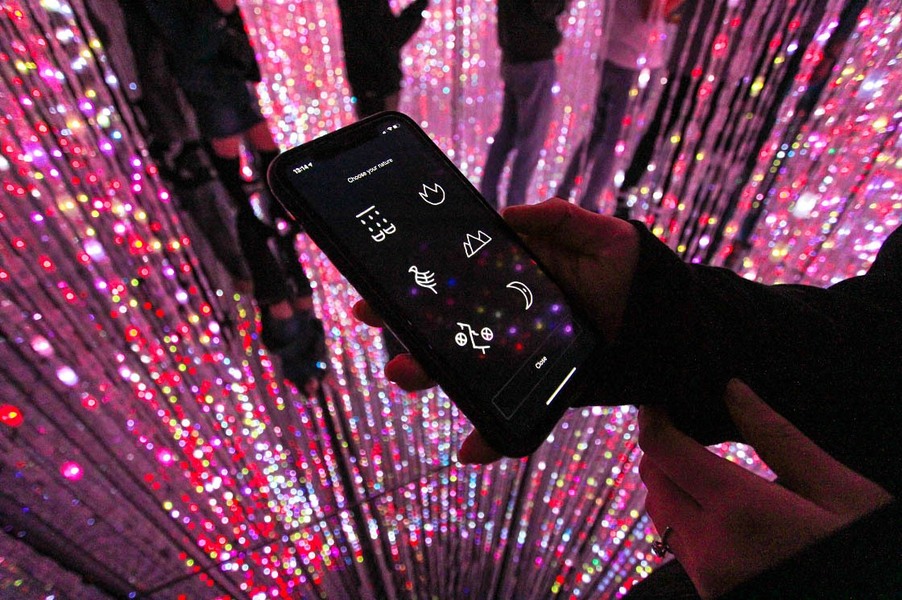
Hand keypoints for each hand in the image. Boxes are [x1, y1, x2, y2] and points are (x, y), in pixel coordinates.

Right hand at [353, 198, 639, 462]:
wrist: (674, 328)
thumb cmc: (634, 273)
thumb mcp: (604, 237)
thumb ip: (561, 219)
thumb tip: (509, 214)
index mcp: (515, 278)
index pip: (456, 280)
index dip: (416, 285)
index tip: (377, 291)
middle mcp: (512, 317)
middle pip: (452, 328)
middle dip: (411, 333)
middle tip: (378, 329)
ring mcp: (525, 354)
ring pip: (471, 370)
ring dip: (435, 376)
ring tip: (406, 377)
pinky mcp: (544, 387)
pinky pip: (514, 413)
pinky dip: (492, 436)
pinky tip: (472, 449)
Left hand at [638, 380, 892, 598]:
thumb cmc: (871, 556)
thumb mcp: (842, 494)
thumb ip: (780, 439)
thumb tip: (735, 391)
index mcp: (742, 511)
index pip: (663, 449)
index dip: (653, 416)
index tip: (660, 400)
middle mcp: (711, 547)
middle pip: (653, 480)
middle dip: (663, 450)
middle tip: (687, 430)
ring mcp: (708, 577)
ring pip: (659, 514)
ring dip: (672, 486)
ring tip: (706, 469)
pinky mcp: (712, 595)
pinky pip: (678, 546)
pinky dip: (686, 520)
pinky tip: (723, 512)